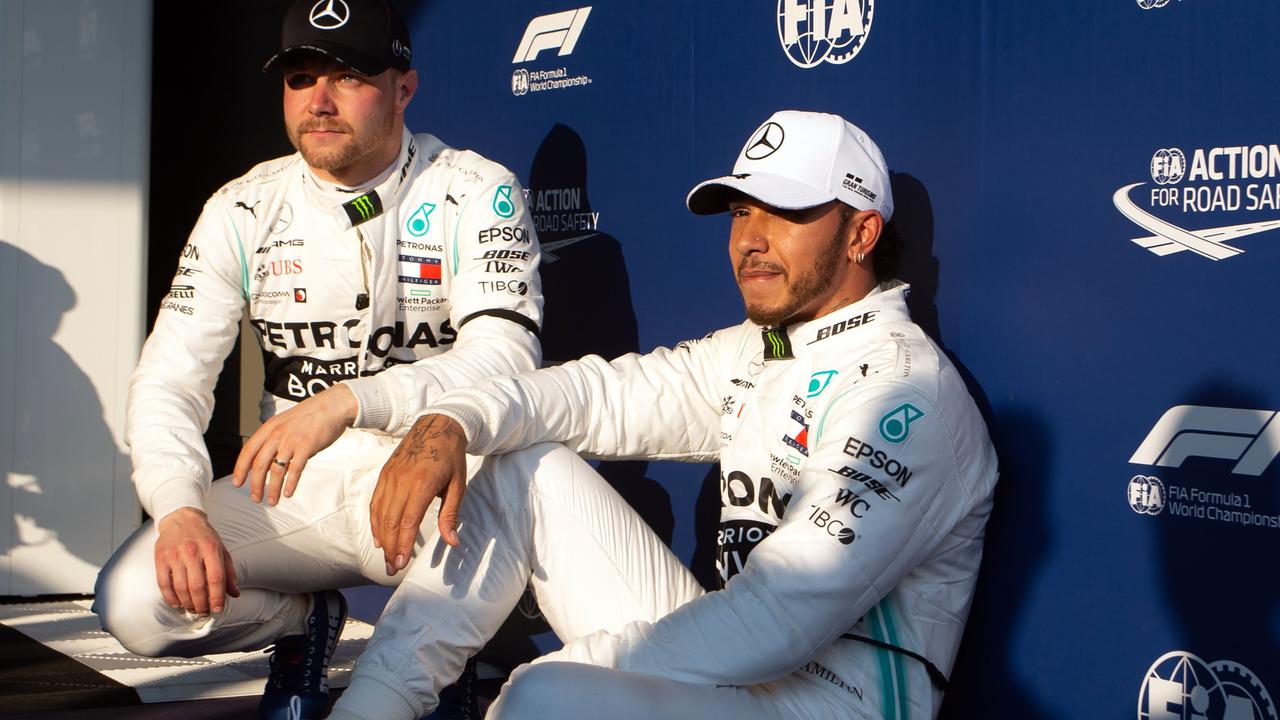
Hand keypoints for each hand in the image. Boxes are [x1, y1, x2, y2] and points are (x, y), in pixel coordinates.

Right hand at [154, 507, 239, 614]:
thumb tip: (235, 593)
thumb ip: (229, 572)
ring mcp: (175, 555)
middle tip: (204, 612)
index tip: (218, 609)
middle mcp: (192, 552)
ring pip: (180, 588)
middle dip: (202, 604)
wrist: (181, 518)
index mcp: (211, 549)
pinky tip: (178, 604)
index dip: (217, 598)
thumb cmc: (204, 536)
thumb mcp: (221, 550)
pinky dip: (170, 598)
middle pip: (197, 586)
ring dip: (187, 603)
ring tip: (193, 608)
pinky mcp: (160, 558)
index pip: (216, 579)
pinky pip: (164, 584)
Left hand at [233, 384, 357, 504]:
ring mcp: (292, 440)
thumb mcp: (286, 423)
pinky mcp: (307, 446)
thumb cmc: (311, 416)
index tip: (237, 482)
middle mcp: (277, 434)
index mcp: (269, 428)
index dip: (240, 468)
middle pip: (260, 464)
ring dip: (273, 488)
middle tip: (256, 498)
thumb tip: (270, 460)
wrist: (333, 406)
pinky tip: (288, 493)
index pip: (248, 451)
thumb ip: (276, 439)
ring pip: (276, 470)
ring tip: (272, 501)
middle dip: (256, 484)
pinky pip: (295, 469)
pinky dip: (290, 484)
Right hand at [370, 415, 467, 575]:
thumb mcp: (458, 485)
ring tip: (387, 558)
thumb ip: (451, 515)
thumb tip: (452, 542)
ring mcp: (390, 477)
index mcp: (421, 484)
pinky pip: (375, 502)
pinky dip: (375, 522)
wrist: (437, 426)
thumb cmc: (451, 457)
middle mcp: (401, 481)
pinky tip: (380, 537)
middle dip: (391, 548)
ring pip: (380, 514)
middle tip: (393, 568)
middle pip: (391, 522)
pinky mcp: (384, 475)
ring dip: (382, 539)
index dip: (403, 545)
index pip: (408, 522)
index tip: (401, 564)